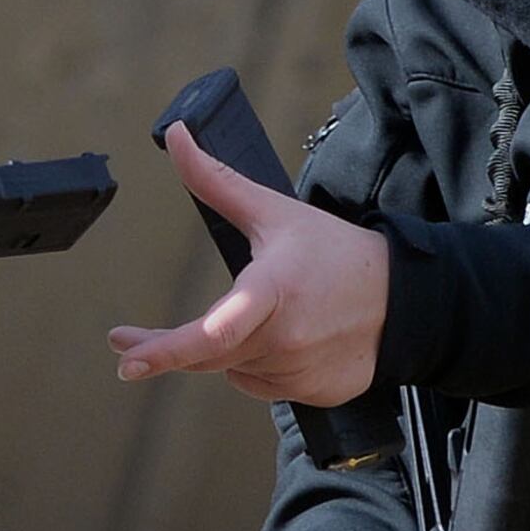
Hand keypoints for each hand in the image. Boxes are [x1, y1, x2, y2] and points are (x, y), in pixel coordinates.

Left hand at [109, 123, 390, 402]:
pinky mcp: (311, 394)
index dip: (166, 350)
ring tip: (263, 315)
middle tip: (127, 345)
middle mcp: (284, 339)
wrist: (404, 301)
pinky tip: (286, 337)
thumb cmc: (334, 252)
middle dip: (164, 350)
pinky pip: (260, 384)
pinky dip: (258, 363)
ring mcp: (298, 372)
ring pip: (232, 369)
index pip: (214, 333)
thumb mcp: (275, 212)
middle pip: (208, 355)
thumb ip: (215, 181)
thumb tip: (174, 136)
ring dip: (228, 348)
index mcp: (273, 293)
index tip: (126, 356)